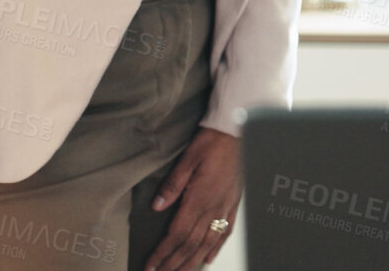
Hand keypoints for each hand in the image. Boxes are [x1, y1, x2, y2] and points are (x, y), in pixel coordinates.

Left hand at [143, 127, 242, 270]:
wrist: (237, 131)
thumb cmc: (213, 141)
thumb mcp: (187, 159)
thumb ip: (172, 185)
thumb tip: (157, 206)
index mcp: (200, 198)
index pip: (177, 234)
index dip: (163, 253)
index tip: (152, 264)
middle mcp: (214, 207)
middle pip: (191, 244)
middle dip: (174, 263)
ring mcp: (225, 207)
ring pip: (208, 243)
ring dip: (193, 261)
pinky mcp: (233, 203)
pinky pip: (225, 231)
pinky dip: (216, 247)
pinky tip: (209, 257)